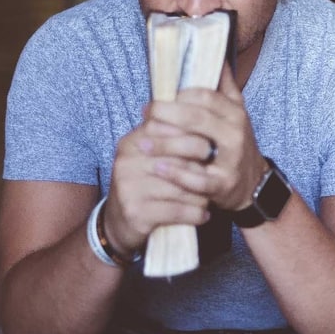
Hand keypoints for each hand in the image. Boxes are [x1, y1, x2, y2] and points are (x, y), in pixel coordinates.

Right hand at [103, 117, 212, 253]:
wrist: (119, 223)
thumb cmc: (146, 183)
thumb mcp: (152, 155)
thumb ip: (173, 135)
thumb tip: (207, 111)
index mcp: (134, 140)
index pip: (173, 128)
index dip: (199, 138)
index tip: (213, 147)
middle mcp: (128, 159)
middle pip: (182, 157)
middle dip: (204, 167)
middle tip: (215, 174)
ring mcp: (130, 186)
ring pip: (184, 186)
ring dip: (202, 195)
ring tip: (208, 197)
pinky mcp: (136, 211)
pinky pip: (179, 210)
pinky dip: (196, 214)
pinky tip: (203, 215)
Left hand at [143, 62, 267, 211]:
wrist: (252, 183)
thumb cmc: (235, 143)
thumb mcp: (236, 113)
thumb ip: (225, 86)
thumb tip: (217, 55)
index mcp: (235, 113)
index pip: (204, 95)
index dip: (177, 95)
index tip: (157, 97)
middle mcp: (236, 133)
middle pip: (197, 117)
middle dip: (165, 114)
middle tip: (145, 114)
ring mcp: (231, 159)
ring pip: (195, 145)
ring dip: (164, 143)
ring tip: (141, 143)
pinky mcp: (224, 184)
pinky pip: (196, 179)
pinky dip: (175, 173)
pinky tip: (157, 167)